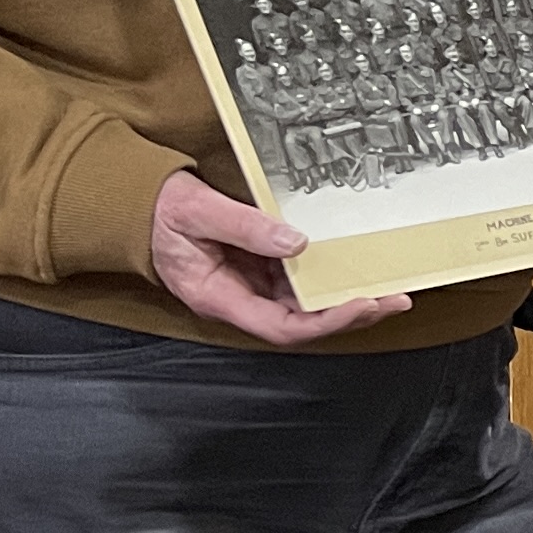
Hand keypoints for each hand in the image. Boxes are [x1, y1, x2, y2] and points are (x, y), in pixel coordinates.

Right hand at [148, 168, 408, 345]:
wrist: (138, 204)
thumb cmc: (158, 212)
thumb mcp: (196, 211)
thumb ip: (244, 226)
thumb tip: (295, 241)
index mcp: (220, 298)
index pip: (281, 327)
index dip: (324, 322)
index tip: (361, 305)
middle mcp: (240, 300)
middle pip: (302, 321)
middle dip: (349, 313)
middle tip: (394, 297)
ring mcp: (251, 286)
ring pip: (305, 304)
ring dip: (344, 297)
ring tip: (387, 284)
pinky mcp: (258, 270)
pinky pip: (298, 281)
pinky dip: (327, 276)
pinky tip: (354, 266)